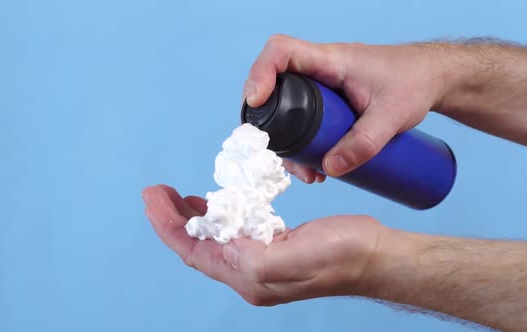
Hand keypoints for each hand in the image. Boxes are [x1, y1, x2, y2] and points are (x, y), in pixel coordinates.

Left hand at [142, 184, 386, 305]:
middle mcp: (250, 274)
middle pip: (199, 246)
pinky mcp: (275, 247)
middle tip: (159, 191)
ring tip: (181, 197)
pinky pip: (236, 232)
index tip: (153, 195)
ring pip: (215, 240)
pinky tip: (220, 203)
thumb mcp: (297, 258)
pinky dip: (221, 215)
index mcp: (249, 277)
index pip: (194, 251)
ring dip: (195, 217)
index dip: (168, 224)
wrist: (373, 256)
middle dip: (174, 219)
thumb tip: (224, 247)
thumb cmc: (342, 256)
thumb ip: (254, 258)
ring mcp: (262, 262)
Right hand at [244, 34, 450, 180]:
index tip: (256, 101)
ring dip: (288, 140)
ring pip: (289, 107)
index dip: (261, 72)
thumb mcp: (392, 117)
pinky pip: (305, 117)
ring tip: (307, 171)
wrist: (433, 78)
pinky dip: (304, 141)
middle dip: (270, 120)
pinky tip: (316, 165)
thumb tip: (330, 168)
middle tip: (278, 152)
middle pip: (276, 84)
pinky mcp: (332, 101)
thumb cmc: (415, 82)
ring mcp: (325, 85)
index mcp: (332, 60)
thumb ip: (364, 144)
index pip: (282, 51)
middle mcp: (322, 69)